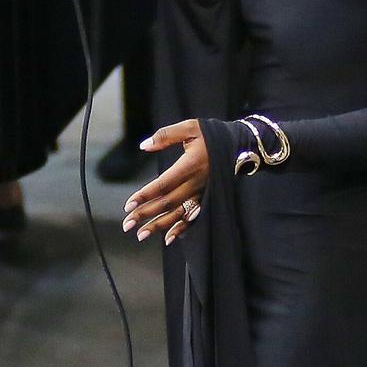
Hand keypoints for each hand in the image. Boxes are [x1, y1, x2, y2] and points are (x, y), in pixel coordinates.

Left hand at [122, 118, 209, 244]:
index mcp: (189, 165)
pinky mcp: (207, 198)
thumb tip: (144, 146)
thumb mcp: (190, 127)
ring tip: (140, 235)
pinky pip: (193, 217)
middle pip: (167, 202)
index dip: (145, 195)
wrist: (239, 145)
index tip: (128, 205)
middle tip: (127, 224)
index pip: (163, 184)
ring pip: (178, 213)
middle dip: (145, 214)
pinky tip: (169, 238)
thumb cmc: (212, 134)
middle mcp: (196, 183)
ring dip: (159, 226)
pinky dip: (181, 229)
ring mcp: (202, 193)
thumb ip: (165, 136)